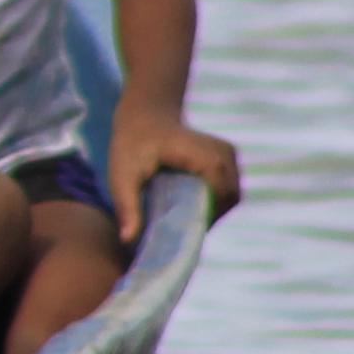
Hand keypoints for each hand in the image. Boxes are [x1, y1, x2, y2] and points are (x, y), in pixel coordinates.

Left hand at [107, 111, 242, 221]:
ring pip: (231, 196)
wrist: (143, 114)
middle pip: (227, 200)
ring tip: (183, 215)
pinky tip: (191, 205)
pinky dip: (214, 200)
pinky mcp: (229, 157)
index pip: (219, 200)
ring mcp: (229, 153)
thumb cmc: (131, 144)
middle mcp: (223, 153)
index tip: (180, 232)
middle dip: (207, 217)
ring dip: (212, 210)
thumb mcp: (122, 176)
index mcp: (204, 156)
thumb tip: (127, 239)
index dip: (204, 220)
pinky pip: (229, 188)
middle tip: (180, 227)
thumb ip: (126, 206)